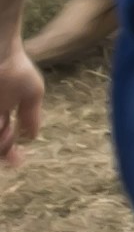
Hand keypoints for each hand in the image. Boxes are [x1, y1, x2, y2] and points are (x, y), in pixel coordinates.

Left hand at [0, 44, 44, 167]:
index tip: (18, 161)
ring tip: (5, 123)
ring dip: (1, 142)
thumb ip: (31, 116)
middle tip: (10, 146)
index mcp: (2, 111)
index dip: (10, 151)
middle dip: (4, 149)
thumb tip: (32, 136)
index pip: (4, 138)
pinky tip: (2, 121)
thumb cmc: (16, 70)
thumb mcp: (32, 93)